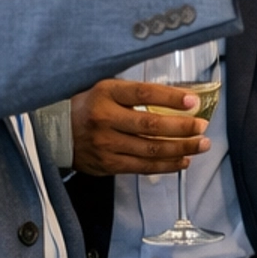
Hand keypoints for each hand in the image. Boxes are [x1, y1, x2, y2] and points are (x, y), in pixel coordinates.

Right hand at [70, 80, 208, 177]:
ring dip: (181, 148)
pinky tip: (183, 160)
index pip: (143, 93)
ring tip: (201, 145)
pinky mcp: (108, 164)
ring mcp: (106, 144)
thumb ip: (135, 94)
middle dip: (182, 127)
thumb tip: (178, 97)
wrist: (54, 133)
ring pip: (150, 149)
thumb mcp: (106, 90)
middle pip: (151, 124)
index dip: (170, 97)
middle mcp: (105, 119)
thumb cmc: (87, 107)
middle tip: (202, 127)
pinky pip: (143, 167)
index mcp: (105, 94)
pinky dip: (166, 165)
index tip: (193, 100)